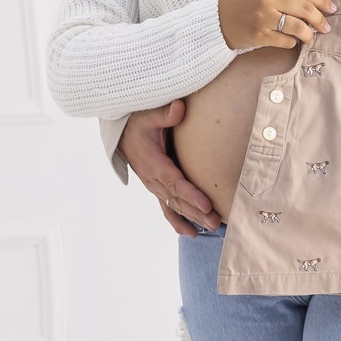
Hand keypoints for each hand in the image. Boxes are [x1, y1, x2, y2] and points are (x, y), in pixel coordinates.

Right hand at [119, 100, 221, 238]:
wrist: (123, 134)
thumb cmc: (138, 123)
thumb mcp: (148, 115)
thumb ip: (164, 114)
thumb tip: (179, 107)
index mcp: (153, 163)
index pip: (174, 182)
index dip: (190, 194)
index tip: (206, 205)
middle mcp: (153, 179)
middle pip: (177, 199)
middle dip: (197, 212)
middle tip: (217, 221)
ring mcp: (155, 186)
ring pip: (175, 206)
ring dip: (193, 218)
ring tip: (213, 228)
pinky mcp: (157, 189)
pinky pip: (167, 209)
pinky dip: (178, 221)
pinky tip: (192, 233)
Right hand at [218, 0, 336, 51]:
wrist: (219, 20)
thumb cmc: (244, 4)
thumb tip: (316, 5)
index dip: (322, 1)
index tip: (332, 9)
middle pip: (305, 9)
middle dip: (320, 19)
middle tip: (326, 27)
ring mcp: (263, 17)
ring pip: (298, 26)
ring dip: (309, 34)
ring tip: (311, 37)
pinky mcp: (259, 35)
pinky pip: (286, 41)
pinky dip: (293, 43)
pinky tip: (293, 41)